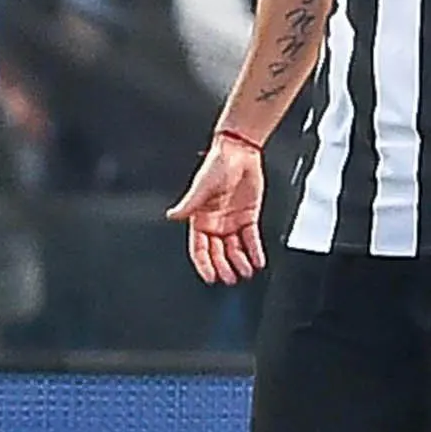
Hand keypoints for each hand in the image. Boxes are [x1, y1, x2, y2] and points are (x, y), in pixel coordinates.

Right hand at [165, 136, 265, 284]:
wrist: (240, 153)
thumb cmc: (217, 164)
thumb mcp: (201, 186)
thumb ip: (189, 204)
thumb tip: (172, 215)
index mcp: (199, 218)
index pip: (199, 248)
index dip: (203, 264)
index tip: (209, 277)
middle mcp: (215, 223)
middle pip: (217, 252)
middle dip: (223, 267)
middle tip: (230, 278)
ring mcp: (231, 222)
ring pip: (235, 249)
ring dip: (240, 262)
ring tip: (246, 272)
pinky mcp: (248, 217)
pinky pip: (251, 239)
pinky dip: (255, 251)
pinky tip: (258, 261)